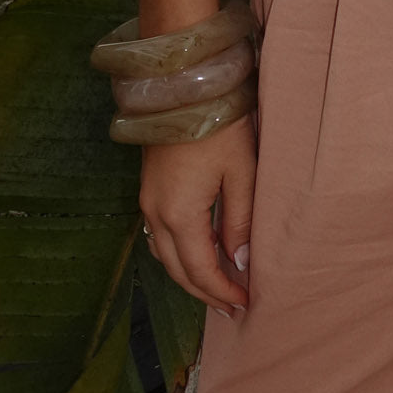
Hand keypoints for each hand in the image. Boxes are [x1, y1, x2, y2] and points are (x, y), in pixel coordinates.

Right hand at [139, 114, 256, 314]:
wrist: (183, 85)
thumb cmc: (218, 126)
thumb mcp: (242, 175)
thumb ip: (241, 222)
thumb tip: (241, 262)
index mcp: (179, 214)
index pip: (200, 270)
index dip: (222, 292)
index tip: (245, 303)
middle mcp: (155, 213)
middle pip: (178, 269)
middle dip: (205, 292)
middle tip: (233, 307)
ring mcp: (147, 200)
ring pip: (165, 255)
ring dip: (190, 275)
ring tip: (218, 288)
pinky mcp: (149, 188)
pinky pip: (160, 235)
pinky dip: (179, 254)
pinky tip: (199, 255)